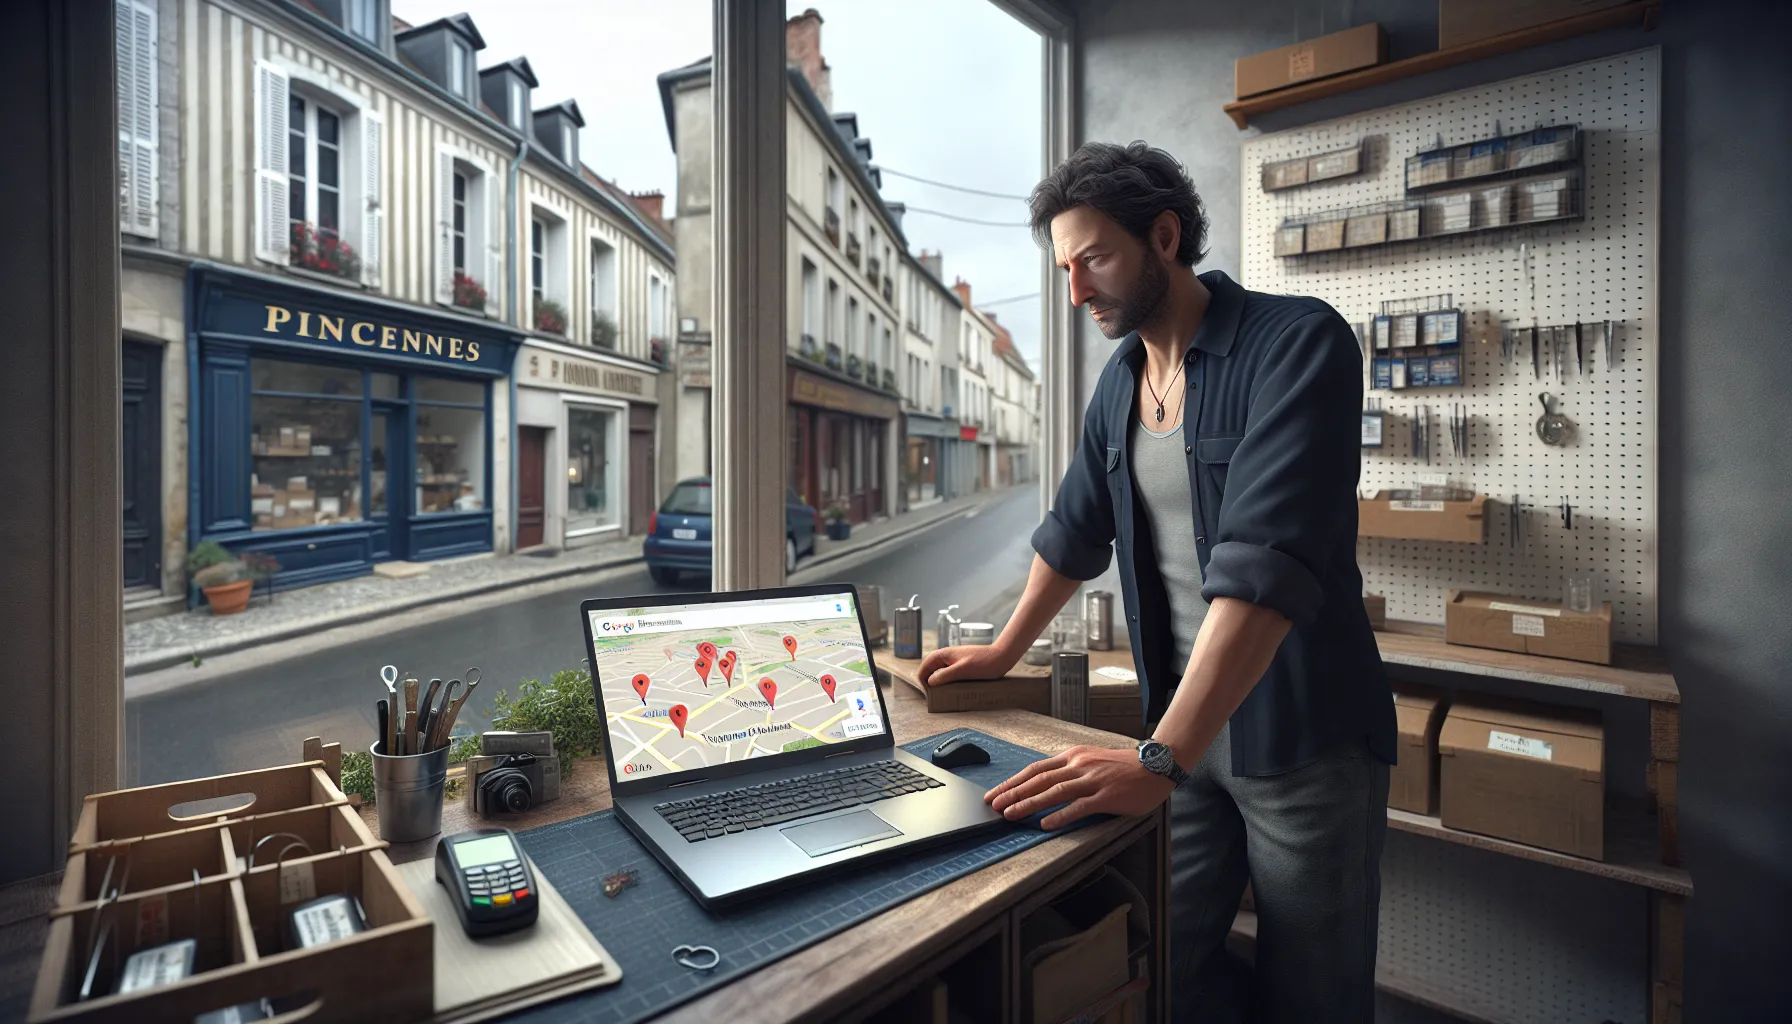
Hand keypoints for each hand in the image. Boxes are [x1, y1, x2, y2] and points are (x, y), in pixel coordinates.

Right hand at [918, 643, 1018, 686]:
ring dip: (939, 683)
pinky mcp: (962, 666)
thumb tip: (930, 682)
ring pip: (940, 672)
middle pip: (931, 670)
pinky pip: (950, 674)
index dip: (922, 680)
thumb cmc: (984, 662)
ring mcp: (955, 661)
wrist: (1002, 656)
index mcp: (944, 654)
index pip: (925, 667)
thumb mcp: (963, 670)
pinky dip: (948, 682)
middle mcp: (947, 656)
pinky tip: (953, 690)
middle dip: (929, 682)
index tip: (927, 694)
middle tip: (934, 697)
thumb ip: (945, 675)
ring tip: (942, 695)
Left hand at [984, 745, 1173, 830]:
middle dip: (1013, 793)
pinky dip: (1061, 816)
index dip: (1013, 782)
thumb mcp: (1091, 761)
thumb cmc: (1123, 767)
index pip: (1035, 770)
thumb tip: (1043, 785)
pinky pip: (1079, 807)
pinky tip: (1046, 824)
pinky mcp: (1107, 796)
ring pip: (1055, 792)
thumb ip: (1069, 771)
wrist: (1155, 766)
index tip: (995, 793)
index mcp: (1073, 757)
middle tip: (994, 806)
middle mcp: (1079, 765)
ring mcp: (1093, 780)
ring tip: (1011, 814)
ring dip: (1030, 803)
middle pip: (1039, 780)